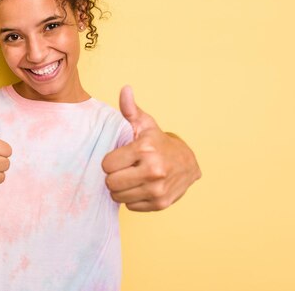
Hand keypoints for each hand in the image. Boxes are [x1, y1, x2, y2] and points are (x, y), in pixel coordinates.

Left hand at [102, 86, 200, 210]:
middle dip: (113, 176)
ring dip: (121, 189)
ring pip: (118, 196)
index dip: (110, 161)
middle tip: (123, 169)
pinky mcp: (160, 204)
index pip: (107, 165)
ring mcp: (157, 189)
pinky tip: (140, 186)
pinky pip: (130, 205)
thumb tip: (125, 89)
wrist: (188, 163)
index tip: (119, 157)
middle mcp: (153, 171)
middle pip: (111, 183)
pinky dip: (132, 198)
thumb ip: (130, 109)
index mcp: (145, 149)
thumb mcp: (145, 124)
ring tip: (131, 177)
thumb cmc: (159, 142)